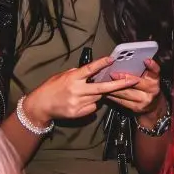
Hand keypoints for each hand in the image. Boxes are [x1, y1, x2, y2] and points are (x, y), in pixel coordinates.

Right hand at [20, 56, 135, 122]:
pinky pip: (93, 108)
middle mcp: (77, 90)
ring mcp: (78, 103)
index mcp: (72, 78)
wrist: (41, 105)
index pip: (90, 69)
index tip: (111, 59)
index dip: (102, 64)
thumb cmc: (51, 87)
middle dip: (119, 84)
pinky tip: (82, 102)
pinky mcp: (78, 113)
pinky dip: (92, 104)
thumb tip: (90, 71)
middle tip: (133, 80)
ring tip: (87, 92)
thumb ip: (76, 73)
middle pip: (102, 88)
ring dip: (99, 94)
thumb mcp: (62, 75)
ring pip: (98, 98)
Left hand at [105, 57, 163, 120]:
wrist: (153, 105)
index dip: (151, 65)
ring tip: (105, 82)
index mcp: (155, 80)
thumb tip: (129, 59)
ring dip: (114, 88)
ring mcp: (144, 100)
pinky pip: (122, 101)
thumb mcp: (149, 77)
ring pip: (126, 93)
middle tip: (112, 74)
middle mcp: (152, 90)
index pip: (155, 71)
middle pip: (136, 83)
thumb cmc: (149, 87)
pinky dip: (113, 96)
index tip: (146, 60)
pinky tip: (106, 92)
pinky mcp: (136, 107)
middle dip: (123, 78)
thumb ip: (143, 69)